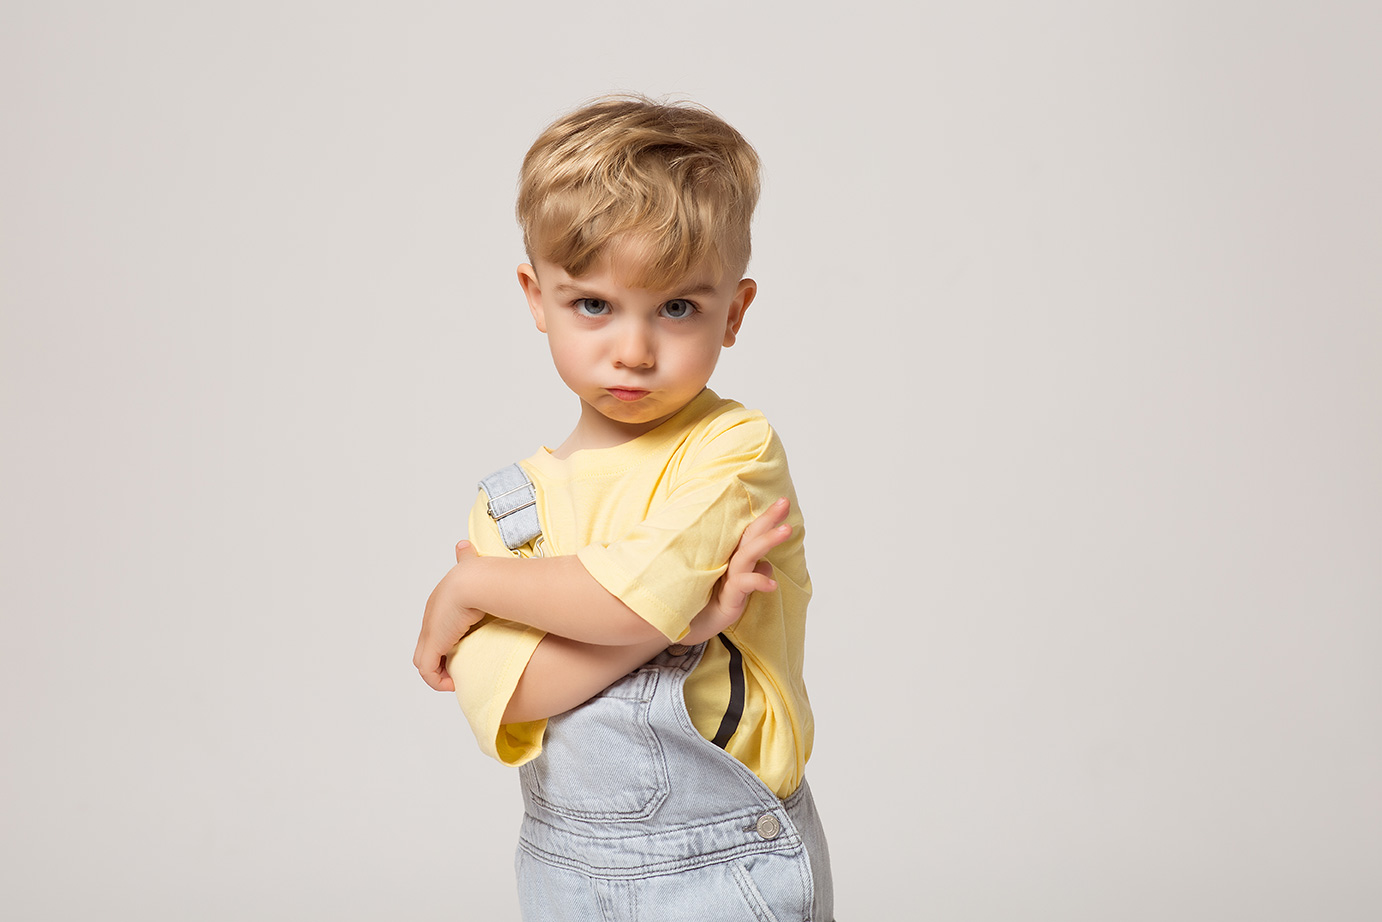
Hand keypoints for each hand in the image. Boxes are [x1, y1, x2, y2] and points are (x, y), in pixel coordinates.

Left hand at [413, 540, 485, 691]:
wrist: (474, 582)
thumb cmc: (480, 575)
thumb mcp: (472, 566)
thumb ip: (467, 557)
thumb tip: (462, 543)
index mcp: (440, 601)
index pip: (437, 625)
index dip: (448, 638)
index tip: (464, 646)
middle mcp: (431, 617)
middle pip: (428, 645)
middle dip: (441, 658)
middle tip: (456, 668)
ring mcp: (430, 631)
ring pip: (424, 660)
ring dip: (438, 672)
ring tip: (454, 679)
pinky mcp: (434, 644)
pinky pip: (428, 671)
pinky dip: (437, 680)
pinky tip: (452, 683)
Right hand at [683, 498, 792, 645]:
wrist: (677, 630)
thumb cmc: (703, 609)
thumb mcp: (732, 592)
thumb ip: (749, 576)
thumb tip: (767, 565)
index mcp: (728, 561)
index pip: (749, 534)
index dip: (766, 518)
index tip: (783, 502)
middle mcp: (726, 566)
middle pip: (749, 537)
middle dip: (768, 519)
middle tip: (784, 502)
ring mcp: (725, 581)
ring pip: (746, 556)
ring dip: (766, 541)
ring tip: (786, 531)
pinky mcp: (725, 600)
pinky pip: (741, 585)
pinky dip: (756, 582)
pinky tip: (772, 585)